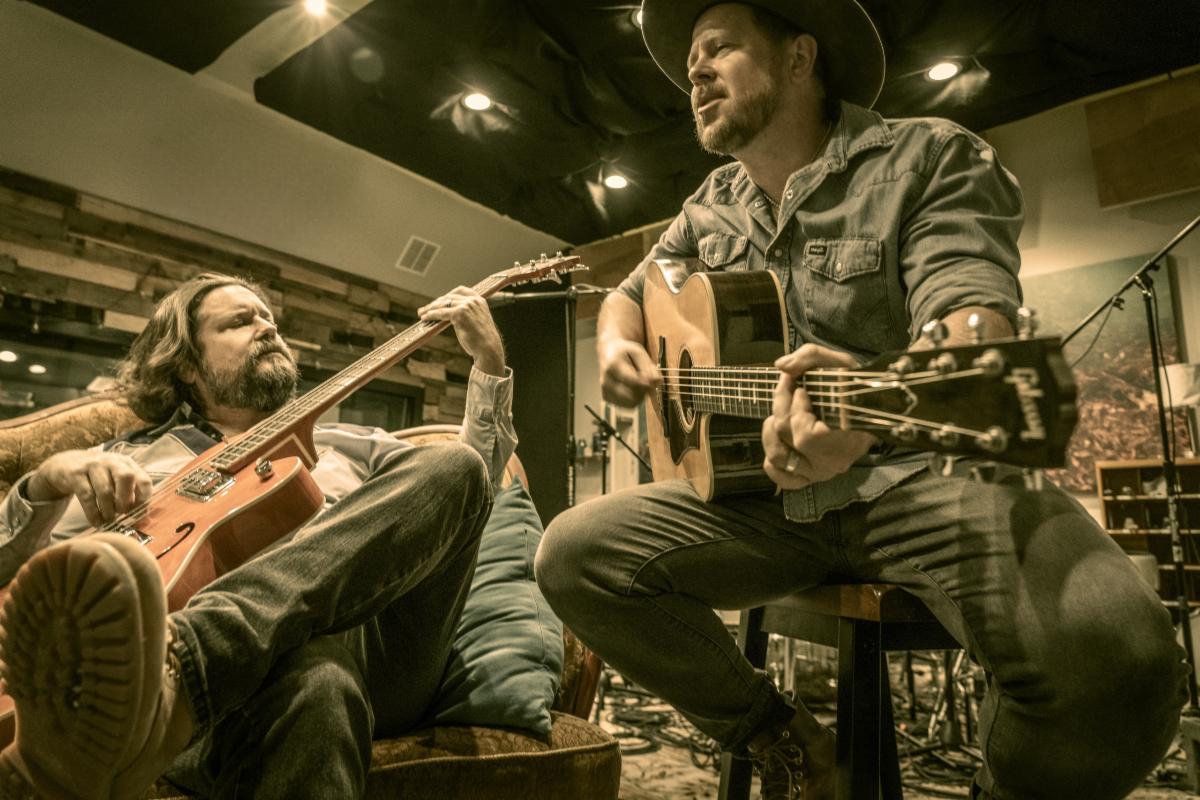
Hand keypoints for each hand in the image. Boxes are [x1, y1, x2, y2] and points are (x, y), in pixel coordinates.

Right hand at [26, 450, 153, 527]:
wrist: (64, 464)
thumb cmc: (98, 477)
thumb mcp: (115, 479)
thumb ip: (130, 495)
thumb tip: (144, 520)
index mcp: (127, 463)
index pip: (144, 480)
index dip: (144, 499)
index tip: (138, 514)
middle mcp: (112, 461)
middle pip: (126, 478)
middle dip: (126, 500)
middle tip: (122, 513)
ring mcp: (93, 465)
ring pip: (105, 490)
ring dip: (108, 510)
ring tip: (109, 520)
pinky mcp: (75, 474)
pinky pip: (87, 496)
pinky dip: (93, 513)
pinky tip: (96, 522)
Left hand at [419, 288, 504, 375]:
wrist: (488, 348)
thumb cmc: (482, 340)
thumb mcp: (476, 321)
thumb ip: (467, 314)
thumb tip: (449, 314)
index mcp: (479, 300)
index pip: (460, 291)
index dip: (447, 295)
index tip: (439, 301)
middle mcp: (473, 300)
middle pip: (449, 297)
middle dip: (436, 303)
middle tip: (425, 309)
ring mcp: (467, 306)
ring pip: (443, 304)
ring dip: (430, 308)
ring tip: (422, 313)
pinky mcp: (460, 313)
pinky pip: (441, 312)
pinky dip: (431, 314)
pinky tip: (425, 317)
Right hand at [598, 338, 660, 406]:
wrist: (607, 352)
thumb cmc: (625, 352)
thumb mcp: (638, 351)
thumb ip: (648, 366)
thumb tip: (657, 381)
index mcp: (613, 365)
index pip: (634, 381)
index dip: (648, 383)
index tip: (653, 379)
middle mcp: (606, 380)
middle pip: (633, 395)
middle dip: (645, 390)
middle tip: (649, 381)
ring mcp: (605, 390)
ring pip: (631, 403)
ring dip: (641, 396)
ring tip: (642, 385)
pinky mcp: (606, 397)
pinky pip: (628, 405)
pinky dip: (635, 400)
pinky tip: (635, 390)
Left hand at [762, 344, 876, 489]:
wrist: (872, 407)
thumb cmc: (855, 385)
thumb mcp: (839, 363)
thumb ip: (810, 356)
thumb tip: (782, 365)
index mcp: (847, 440)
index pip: (806, 436)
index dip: (797, 409)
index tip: (802, 389)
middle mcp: (833, 463)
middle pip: (789, 437)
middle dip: (781, 406)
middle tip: (789, 388)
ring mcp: (820, 472)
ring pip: (779, 457)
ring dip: (771, 430)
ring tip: (780, 413)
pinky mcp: (810, 477)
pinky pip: (783, 478)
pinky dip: (772, 463)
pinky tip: (778, 440)